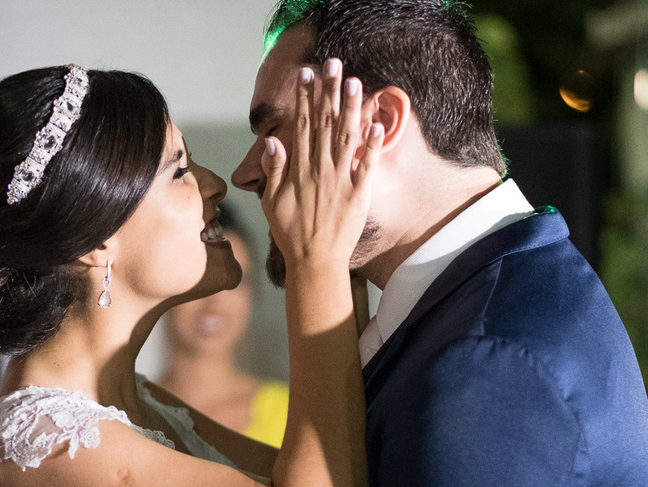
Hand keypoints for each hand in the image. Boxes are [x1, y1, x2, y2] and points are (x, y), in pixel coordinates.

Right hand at [261, 58, 383, 271]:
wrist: (315, 262)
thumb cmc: (291, 233)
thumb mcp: (272, 202)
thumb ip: (273, 171)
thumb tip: (271, 142)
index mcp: (299, 170)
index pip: (302, 126)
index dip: (305, 98)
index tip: (306, 75)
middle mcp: (320, 170)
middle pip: (325, 123)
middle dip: (328, 91)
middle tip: (332, 63)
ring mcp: (340, 181)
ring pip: (346, 137)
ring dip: (351, 108)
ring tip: (354, 81)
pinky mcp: (358, 194)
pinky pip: (366, 165)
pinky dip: (371, 145)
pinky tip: (376, 123)